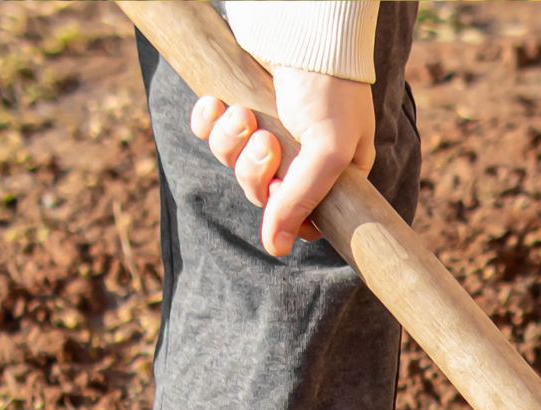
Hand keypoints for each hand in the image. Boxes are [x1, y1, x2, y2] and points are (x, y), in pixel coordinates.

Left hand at [190, 68, 374, 257]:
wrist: (304, 28)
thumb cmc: (329, 89)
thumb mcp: (327, 152)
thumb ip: (300, 201)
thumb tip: (275, 249)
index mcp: (332, 176)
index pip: (300, 219)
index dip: (283, 213)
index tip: (279, 194)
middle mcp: (298, 160)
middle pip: (260, 194)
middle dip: (255, 171)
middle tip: (265, 142)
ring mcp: (266, 132)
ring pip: (233, 164)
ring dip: (231, 143)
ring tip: (244, 114)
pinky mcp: (237, 106)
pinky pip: (209, 132)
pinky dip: (208, 120)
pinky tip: (218, 102)